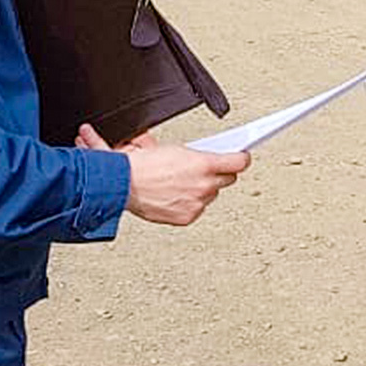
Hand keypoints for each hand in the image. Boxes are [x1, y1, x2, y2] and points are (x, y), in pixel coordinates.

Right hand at [77, 126, 249, 225]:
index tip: (241, 157)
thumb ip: (196, 154)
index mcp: (203, 164)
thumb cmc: (142, 164)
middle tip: (208, 169)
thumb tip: (207, 153)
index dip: (241, 158)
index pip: (239, 162)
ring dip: (203, 189)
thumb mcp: (172, 148)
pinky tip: (178, 195)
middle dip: (220, 173)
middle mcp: (204, 185)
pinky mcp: (187, 217)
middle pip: (228, 179)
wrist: (124, 184)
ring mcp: (196, 203)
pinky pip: (197, 209)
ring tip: (186, 182)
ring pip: (211, 195)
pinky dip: (191, 203)